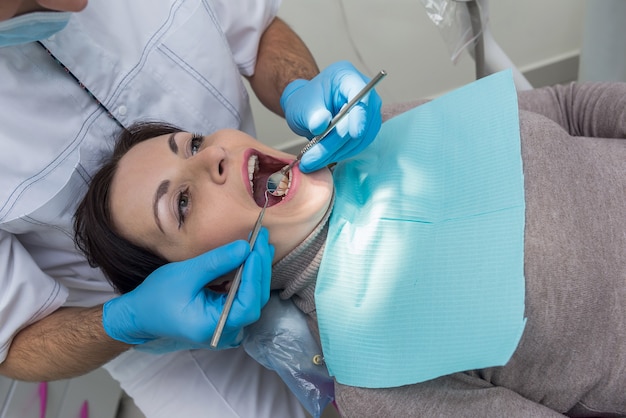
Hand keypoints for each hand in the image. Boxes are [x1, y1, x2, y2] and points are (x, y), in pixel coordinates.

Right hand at [102, 228, 272, 349]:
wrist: (139, 315)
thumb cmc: (156, 298)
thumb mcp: (185, 274)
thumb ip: (216, 262)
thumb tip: (245, 247)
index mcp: (213, 327)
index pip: (247, 303)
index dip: (255, 275)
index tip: (256, 249)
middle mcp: (225, 331)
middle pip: (254, 300)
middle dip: (259, 267)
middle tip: (263, 238)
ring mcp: (226, 326)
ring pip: (252, 298)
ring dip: (257, 270)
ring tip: (261, 243)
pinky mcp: (224, 317)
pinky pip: (243, 297)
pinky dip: (248, 277)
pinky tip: (251, 257)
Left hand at [280, 60, 381, 172]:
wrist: (307, 108)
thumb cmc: (306, 101)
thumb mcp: (301, 105)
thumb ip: (312, 114)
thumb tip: (321, 125)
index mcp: (347, 76)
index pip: (361, 95)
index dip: (359, 115)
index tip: (355, 133)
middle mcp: (363, 92)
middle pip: (359, 121)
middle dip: (336, 143)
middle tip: (312, 158)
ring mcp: (368, 111)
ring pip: (361, 137)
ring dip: (337, 152)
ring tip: (312, 161)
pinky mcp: (366, 128)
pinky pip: (359, 144)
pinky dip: (341, 153)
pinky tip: (324, 158)